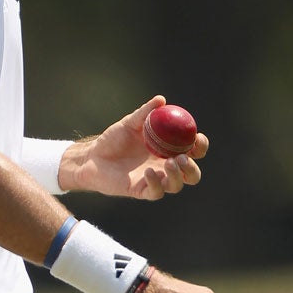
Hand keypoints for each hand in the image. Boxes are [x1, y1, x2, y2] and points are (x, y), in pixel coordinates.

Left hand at [59, 96, 207, 198]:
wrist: (92, 156)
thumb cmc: (113, 139)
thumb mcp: (129, 123)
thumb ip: (145, 113)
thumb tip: (161, 100)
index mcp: (168, 151)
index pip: (193, 151)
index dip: (200, 146)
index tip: (197, 137)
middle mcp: (165, 168)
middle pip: (191, 174)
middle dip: (192, 167)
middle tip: (182, 157)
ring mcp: (154, 181)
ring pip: (176, 186)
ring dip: (177, 176)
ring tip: (169, 163)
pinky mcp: (141, 191)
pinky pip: (156, 192)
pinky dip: (157, 183)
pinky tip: (150, 172)